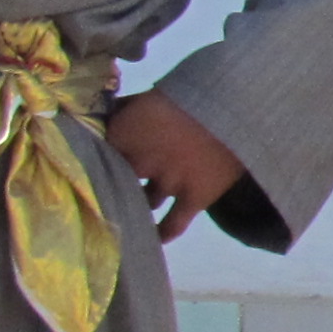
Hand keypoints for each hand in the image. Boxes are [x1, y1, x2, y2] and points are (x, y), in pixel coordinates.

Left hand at [107, 88, 245, 245]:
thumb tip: (104, 115)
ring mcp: (167, 184)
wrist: (237, 105)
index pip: (97, 150)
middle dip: (113, 180)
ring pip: (143, 202)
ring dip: (138, 203)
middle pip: (115, 178)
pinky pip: (172, 224)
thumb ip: (126, 107)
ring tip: (134, 207)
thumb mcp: (151, 94)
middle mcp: (139, 162)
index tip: (96, 159)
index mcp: (124, 132)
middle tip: (112, 183)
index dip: (96, 155)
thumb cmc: (192, 92)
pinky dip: (162, 233)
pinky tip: (152, 239)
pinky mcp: (193, 199)